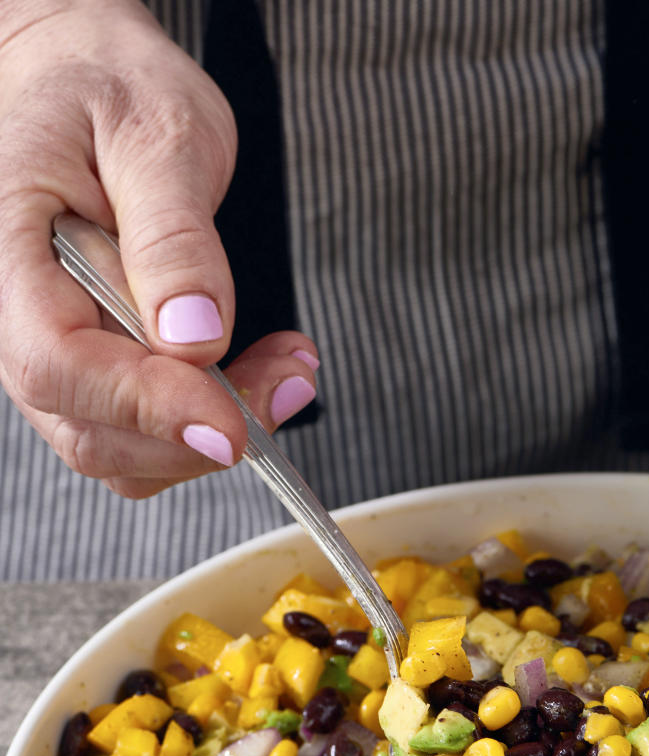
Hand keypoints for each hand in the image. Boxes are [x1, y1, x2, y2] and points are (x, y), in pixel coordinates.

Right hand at [0, 0, 318, 496]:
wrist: (90, 80)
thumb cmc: (109, 88)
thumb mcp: (159, 133)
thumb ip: (174, 237)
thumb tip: (193, 337)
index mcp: (8, 249)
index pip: (55, 361)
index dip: (144, 405)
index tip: (229, 423)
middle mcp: (17, 316)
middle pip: (89, 430)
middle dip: (194, 431)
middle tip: (287, 381)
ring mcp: (55, 350)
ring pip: (121, 449)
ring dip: (210, 434)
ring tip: (286, 369)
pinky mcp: (96, 368)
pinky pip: (144, 430)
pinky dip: (208, 420)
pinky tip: (261, 373)